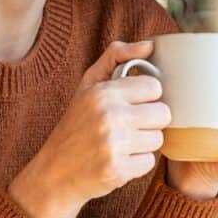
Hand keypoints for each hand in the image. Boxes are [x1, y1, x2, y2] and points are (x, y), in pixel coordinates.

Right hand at [9, 40, 170, 217]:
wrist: (54, 171)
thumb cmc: (75, 124)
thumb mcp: (88, 85)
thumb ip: (116, 57)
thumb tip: (150, 45)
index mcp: (102, 92)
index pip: (154, 87)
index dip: (146, 96)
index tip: (132, 103)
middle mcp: (109, 116)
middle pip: (163, 113)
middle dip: (149, 121)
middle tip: (128, 125)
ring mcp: (113, 144)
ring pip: (158, 139)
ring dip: (143, 143)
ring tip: (121, 143)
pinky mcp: (118, 170)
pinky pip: (149, 162)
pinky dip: (136, 163)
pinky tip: (118, 159)